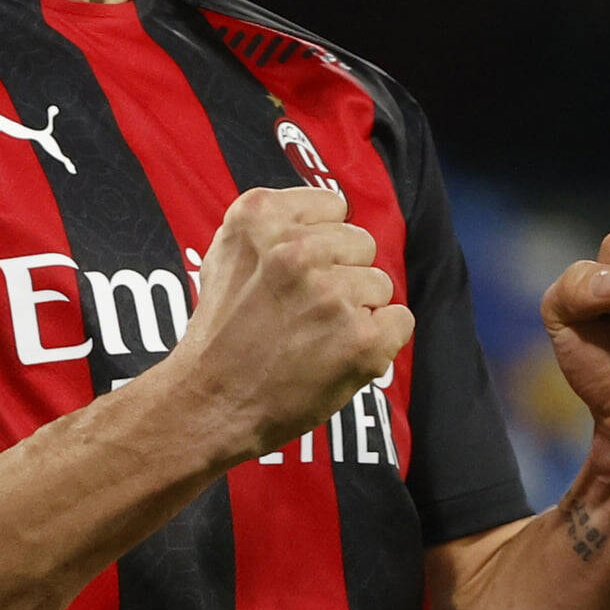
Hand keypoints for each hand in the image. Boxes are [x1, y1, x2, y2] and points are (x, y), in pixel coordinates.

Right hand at [167, 186, 414, 461]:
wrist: (209, 403)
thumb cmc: (219, 332)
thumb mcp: (226, 253)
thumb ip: (274, 226)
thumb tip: (329, 216)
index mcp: (261, 216)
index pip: (333, 206)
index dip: (321, 240)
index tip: (298, 270)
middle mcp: (297, 249)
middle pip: (361, 243)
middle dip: (341, 273)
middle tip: (305, 309)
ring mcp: (332, 294)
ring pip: (380, 283)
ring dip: (357, 309)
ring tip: (316, 335)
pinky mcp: (361, 339)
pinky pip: (400, 320)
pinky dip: (380, 339)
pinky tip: (342, 352)